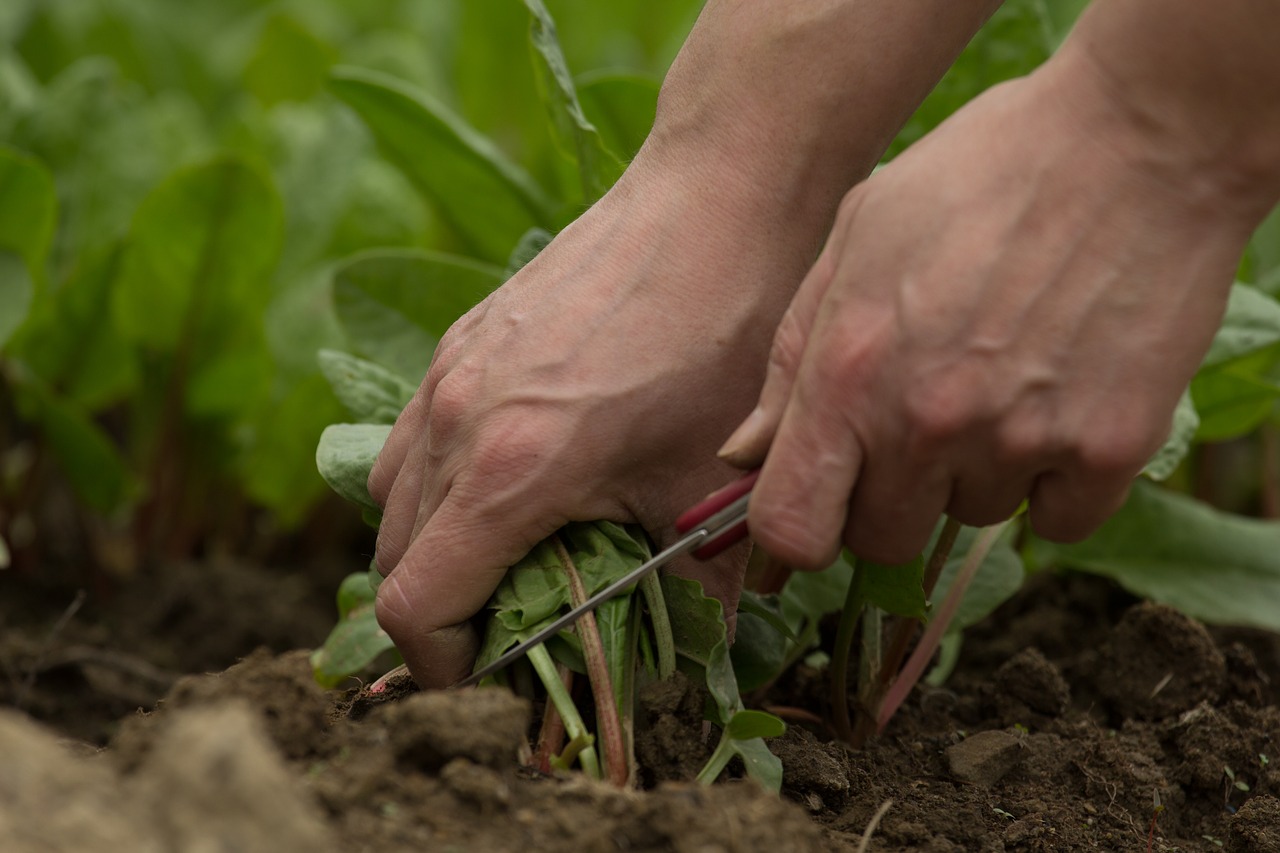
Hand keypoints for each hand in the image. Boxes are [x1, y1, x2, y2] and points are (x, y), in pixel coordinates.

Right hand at [367, 156, 819, 687]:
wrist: (717, 206)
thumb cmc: (723, 345)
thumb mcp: (711, 489)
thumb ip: (692, 593)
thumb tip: (695, 662)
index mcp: (509, 473)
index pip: (412, 607)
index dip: (442, 662)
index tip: (492, 670)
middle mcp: (454, 421)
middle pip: (390, 560)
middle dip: (442, 611)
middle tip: (516, 619)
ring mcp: (448, 371)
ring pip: (392, 497)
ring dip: (433, 546)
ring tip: (512, 551)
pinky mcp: (460, 338)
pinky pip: (415, 435)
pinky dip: (438, 482)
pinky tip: (514, 472)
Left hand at [719, 51, 1263, 568]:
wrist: (1136, 136)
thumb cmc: (978, 174)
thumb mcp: (855, 238)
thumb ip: (790, 357)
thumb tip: (745, 453)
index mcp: (847, 372)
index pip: (791, 528)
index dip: (794, 536)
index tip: (816, 510)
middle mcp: (925, 422)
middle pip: (882, 540)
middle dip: (888, 495)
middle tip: (919, 420)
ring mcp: (1019, 440)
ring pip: (972, 518)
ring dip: (975, 472)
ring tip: (1002, 378)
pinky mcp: (1110, 447)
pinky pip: (1059, 520)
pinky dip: (1056, 482)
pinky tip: (1059, 403)